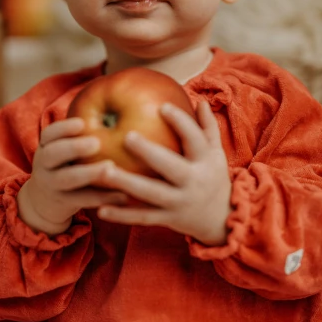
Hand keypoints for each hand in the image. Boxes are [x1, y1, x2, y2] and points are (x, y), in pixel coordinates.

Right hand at [17, 117, 127, 234]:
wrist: (43, 202)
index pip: (49, 134)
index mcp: (46, 147)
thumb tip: (123, 112)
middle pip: (52, 155)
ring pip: (67, 178)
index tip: (82, 123)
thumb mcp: (64, 149)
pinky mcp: (63, 203)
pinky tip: (123, 195)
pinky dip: (103, 197)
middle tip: (96, 143)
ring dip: (89, 173)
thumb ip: (83, 135)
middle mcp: (44, 165)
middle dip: (73, 147)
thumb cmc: (65, 165)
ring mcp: (51, 185)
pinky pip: (82, 200)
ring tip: (111, 167)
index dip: (64, 128)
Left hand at [95, 100, 231, 244]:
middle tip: (126, 136)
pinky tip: (100, 210)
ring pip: (152, 193)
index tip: (161, 106)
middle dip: (149, 152)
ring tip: (104, 171)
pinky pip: (143, 217)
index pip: (194, 139)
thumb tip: (201, 101)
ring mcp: (179, 202)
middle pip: (170, 166)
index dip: (180, 122)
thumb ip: (208, 127)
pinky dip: (122, 216)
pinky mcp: (168, 219)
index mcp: (205, 161)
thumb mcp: (216, 153)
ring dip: (128, 183)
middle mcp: (193, 181)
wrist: (221, 219)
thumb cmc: (212, 177)